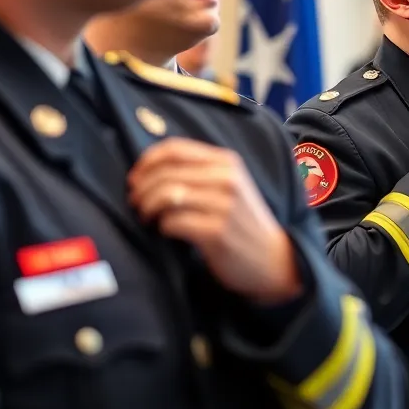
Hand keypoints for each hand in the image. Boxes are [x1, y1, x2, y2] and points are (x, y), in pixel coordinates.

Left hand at [128, 138, 300, 304]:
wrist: (273, 259)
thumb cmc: (243, 223)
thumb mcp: (229, 187)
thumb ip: (199, 172)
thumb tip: (149, 170)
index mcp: (227, 162)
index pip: (174, 149)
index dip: (147, 162)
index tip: (135, 179)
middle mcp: (228, 179)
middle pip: (166, 173)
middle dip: (141, 189)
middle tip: (136, 203)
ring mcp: (225, 206)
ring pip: (166, 195)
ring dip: (147, 207)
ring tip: (147, 217)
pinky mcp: (218, 232)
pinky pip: (173, 222)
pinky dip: (162, 227)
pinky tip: (166, 232)